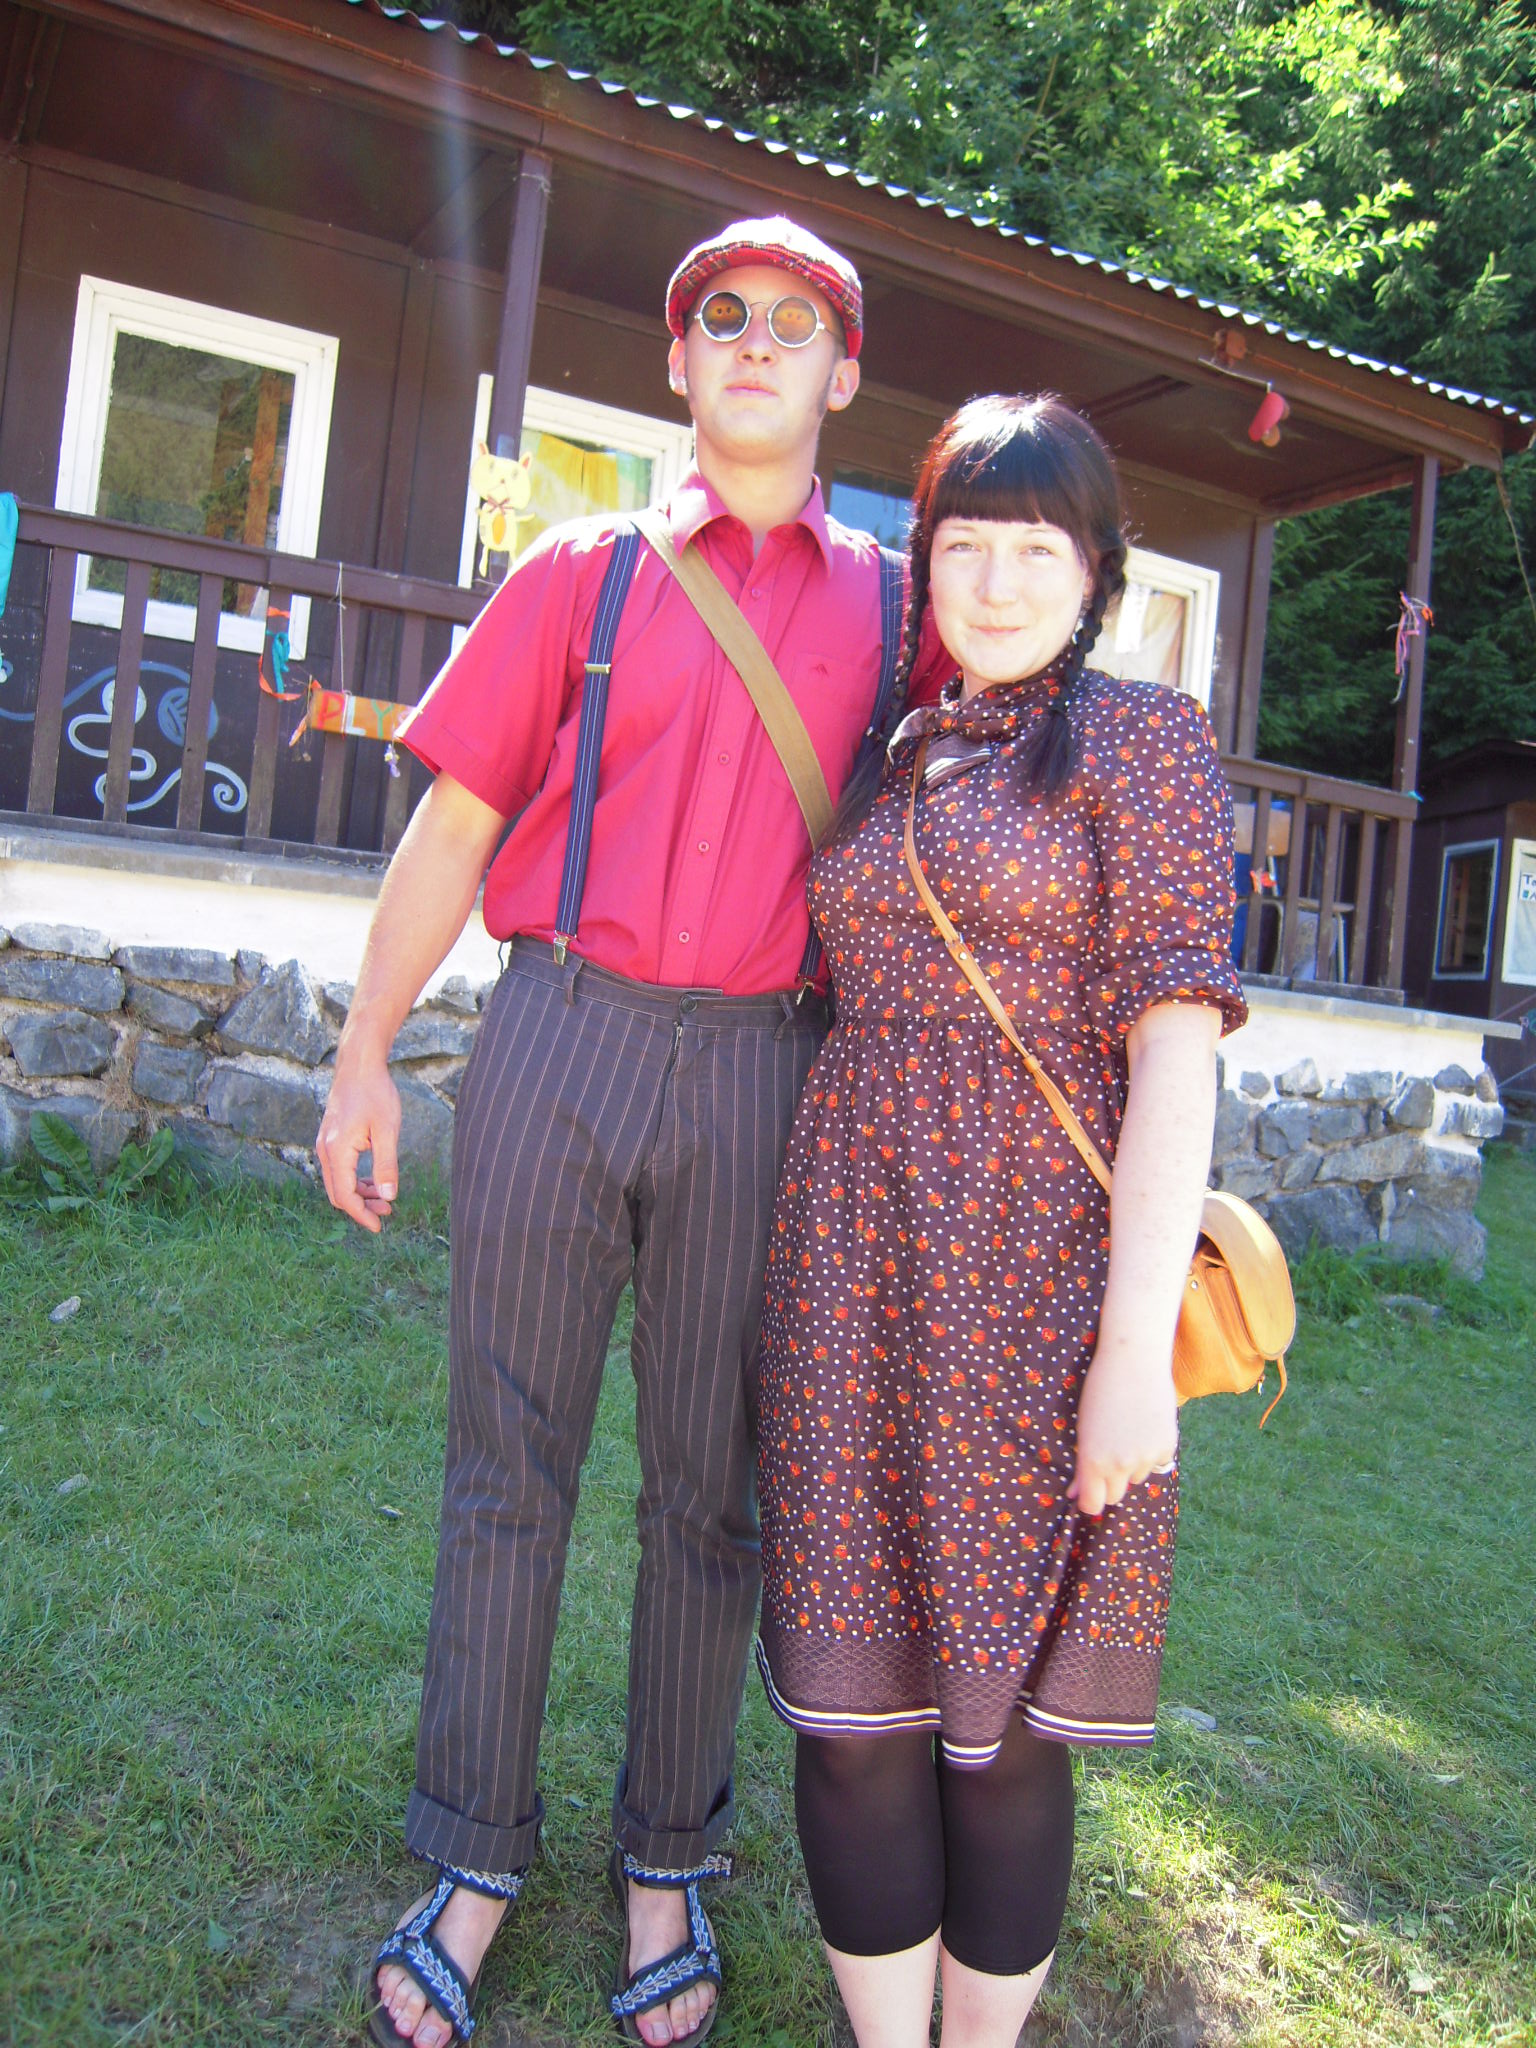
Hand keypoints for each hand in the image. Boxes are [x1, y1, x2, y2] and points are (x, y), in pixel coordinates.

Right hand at [316, 1056, 401, 1233]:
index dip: (362, 1215)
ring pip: (338, 1182)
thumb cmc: (375, 1094)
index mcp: (336, 1151)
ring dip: (359, 1194)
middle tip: (387, 1212)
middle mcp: (324, 1151)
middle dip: (361, 1207)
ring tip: (384, 1199)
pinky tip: (373, 1181)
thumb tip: (388, 1196)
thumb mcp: (387, 1131)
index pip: (345, 1196)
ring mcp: (324, 1144)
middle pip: (338, 1193)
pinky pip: (339, 1169)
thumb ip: (386, 1165)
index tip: (380, 1226)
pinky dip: (354, 1180)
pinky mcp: (330, 1139)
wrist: (358, 1065)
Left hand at [1067, 1339, 1177, 1518]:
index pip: (1092, 1504)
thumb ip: (1082, 1465)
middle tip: (1107, 1456)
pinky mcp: (1167, 1448)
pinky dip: (1152, 1452)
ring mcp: (1146, 1458)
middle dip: (1109, 1483)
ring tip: (1127, 1432)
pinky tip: (1146, 1427)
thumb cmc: (1100, 1390)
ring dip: (1131, 1465)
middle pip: (1114, 1496)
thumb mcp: (1083, 1428)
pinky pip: (1157, 1463)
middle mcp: (1119, 1465)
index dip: (1089, 1500)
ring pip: (1136, 1477)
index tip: (1089, 1491)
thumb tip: (1074, 1494)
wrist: (1134, 1362)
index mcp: (1093, 1461)